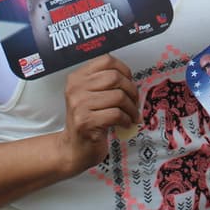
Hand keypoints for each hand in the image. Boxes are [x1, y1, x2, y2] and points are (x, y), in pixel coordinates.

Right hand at [55, 55, 138, 174]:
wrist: (75, 149)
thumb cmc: (88, 121)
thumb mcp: (91, 96)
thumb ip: (105, 83)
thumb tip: (130, 78)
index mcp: (77, 78)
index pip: (106, 60)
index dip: (124, 69)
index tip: (130, 81)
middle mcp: (75, 89)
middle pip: (114, 77)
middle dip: (131, 90)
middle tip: (135, 102)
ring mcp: (79, 105)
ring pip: (118, 96)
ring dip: (131, 108)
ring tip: (132, 115)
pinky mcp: (86, 122)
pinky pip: (116, 114)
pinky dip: (126, 119)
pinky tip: (125, 124)